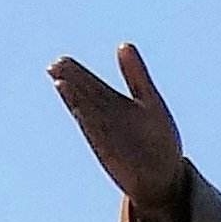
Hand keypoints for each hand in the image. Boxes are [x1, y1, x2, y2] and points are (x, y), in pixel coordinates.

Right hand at [47, 43, 193, 221]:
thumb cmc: (158, 140)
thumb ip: (136, 75)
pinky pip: (94, 131)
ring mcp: (105, 133)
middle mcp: (105, 117)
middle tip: (55, 66)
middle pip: (84, 95)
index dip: (76, 73)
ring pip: (86, 111)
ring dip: (74, 98)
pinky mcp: (107, 148)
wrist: (164, 177)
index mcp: (114, 103)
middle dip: (71, 82)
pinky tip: (78, 107)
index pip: (90, 84)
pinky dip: (87, 120)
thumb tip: (123, 44)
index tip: (62, 60)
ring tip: (60, 80)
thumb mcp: (149, 101)